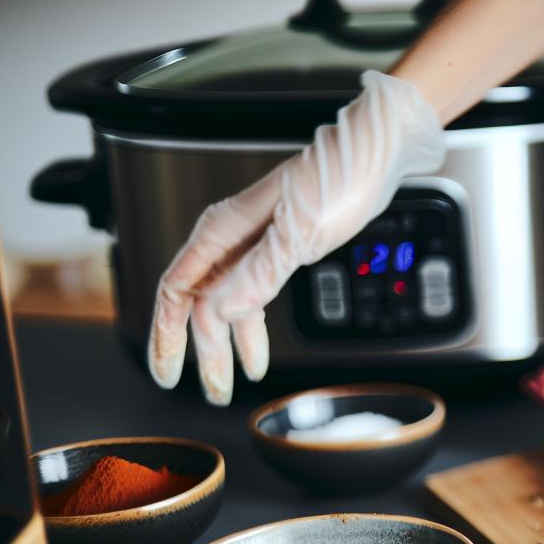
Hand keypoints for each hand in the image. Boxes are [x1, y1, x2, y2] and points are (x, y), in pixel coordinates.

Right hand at [146, 71, 445, 404]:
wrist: (376, 154)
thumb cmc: (340, 177)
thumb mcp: (299, 233)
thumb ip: (258, 273)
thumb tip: (221, 312)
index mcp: (222, 230)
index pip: (177, 291)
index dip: (168, 336)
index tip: (167, 373)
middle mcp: (230, 236)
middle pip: (197, 303)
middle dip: (199, 351)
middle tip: (209, 390)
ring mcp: (254, 242)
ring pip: (225, 302)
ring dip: (227, 345)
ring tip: (233, 380)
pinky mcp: (280, 246)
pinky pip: (252, 292)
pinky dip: (251, 326)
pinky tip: (257, 350)